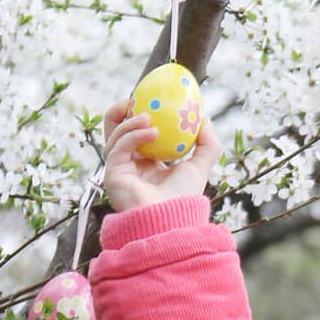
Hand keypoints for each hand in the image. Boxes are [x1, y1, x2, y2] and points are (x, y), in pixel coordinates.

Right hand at [102, 97, 222, 211]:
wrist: (171, 221)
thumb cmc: (185, 199)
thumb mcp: (200, 167)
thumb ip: (207, 144)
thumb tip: (205, 119)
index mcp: (147, 164)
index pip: (138, 133)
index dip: (141, 114)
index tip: (153, 100)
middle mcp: (131, 166)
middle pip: (116, 130)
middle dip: (122, 111)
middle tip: (137, 98)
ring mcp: (119, 170)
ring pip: (114, 134)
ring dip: (129, 121)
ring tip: (148, 116)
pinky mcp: (112, 174)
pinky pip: (118, 146)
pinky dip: (134, 134)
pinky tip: (151, 131)